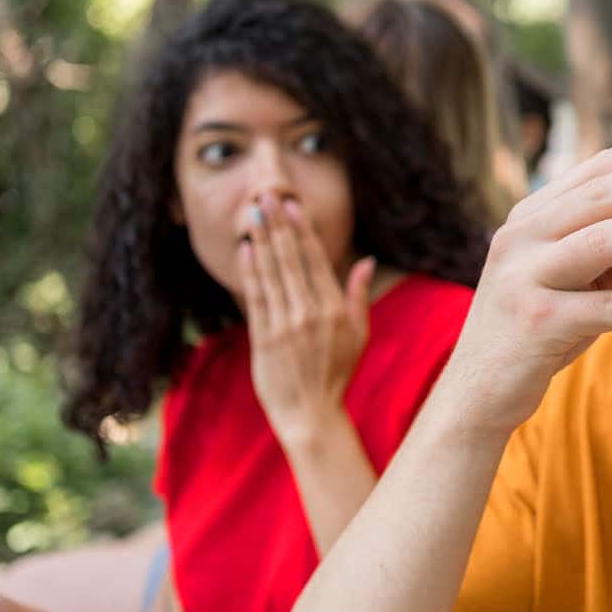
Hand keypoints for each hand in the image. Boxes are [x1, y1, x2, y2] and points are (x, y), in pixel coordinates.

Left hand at [242, 192, 373, 448]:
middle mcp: (311, 314)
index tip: (291, 205)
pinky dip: (250, 272)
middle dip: (277, 226)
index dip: (302, 231)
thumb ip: (359, 295)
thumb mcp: (359, 335)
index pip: (316, 261)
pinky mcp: (264, 338)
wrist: (311, 415)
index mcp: (336, 310)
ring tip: (252, 214)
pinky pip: (256, 298)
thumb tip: (366, 259)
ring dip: (261, 241)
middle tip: (266, 196)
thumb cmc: (337, 375)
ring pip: (272, 274)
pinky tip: (245, 250)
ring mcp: (286, 326)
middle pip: (291, 260)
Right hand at [439, 140, 611, 434]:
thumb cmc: (539, 329)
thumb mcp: (570, 277)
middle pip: (603, 193)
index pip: (599, 168)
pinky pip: (610, 306)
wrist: (479, 390)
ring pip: (603, 239)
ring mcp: (525, 276)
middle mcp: (522, 235)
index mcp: (531, 214)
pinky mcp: (538, 322)